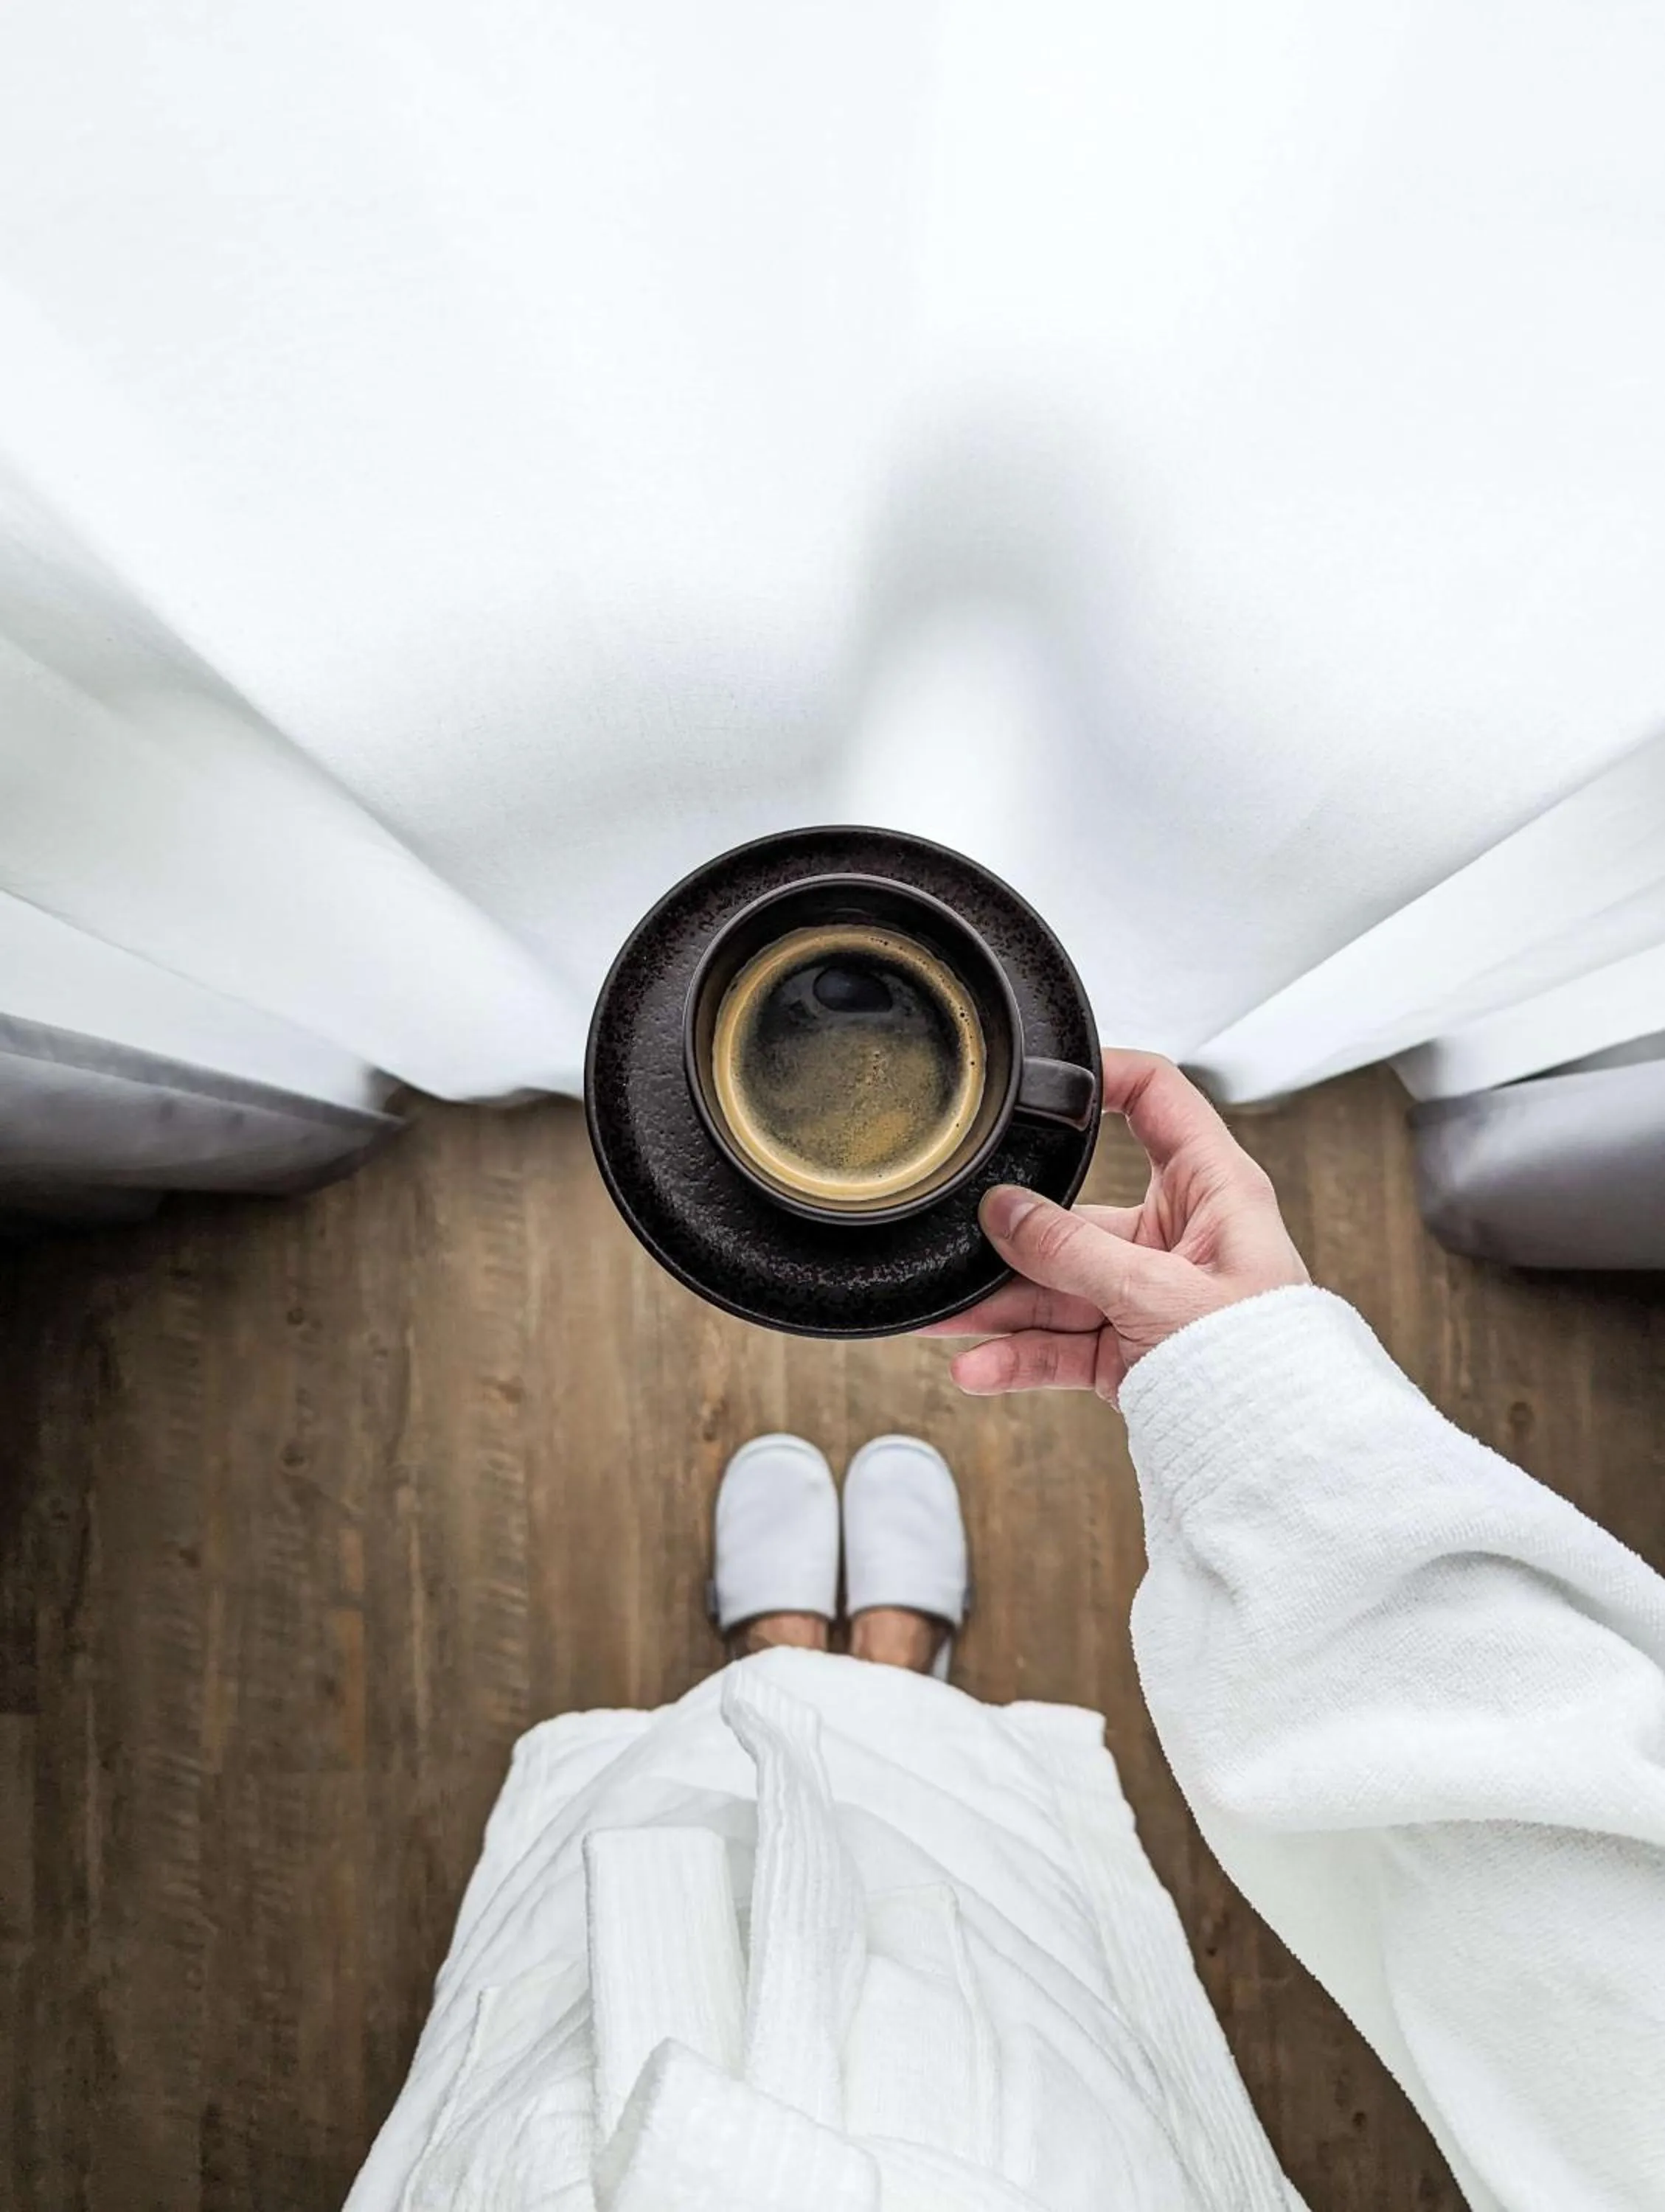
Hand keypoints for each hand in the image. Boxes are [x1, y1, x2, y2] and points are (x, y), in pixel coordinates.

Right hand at [921, 1049, 1308, 1403]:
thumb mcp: (1160, 1293)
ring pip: (1059, 1286)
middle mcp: (1179, 1235)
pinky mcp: (1131, 1349)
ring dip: (999, 1307)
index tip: (1042, 1079)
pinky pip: (1063, 1344)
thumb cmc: (1264, 1364)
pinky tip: (978, 1368)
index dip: (1104, 1075)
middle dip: (1012, 1240)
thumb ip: (1073, 1251)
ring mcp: (1150, 1293)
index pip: (1157, 1099)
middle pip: (1079, 1213)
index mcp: (1212, 1189)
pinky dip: (1019, 1358)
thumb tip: (1004, 1212)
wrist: (1284, 1458)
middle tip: (954, 1242)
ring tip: (939, 1320)